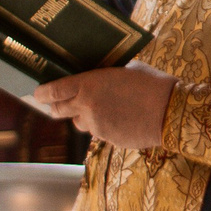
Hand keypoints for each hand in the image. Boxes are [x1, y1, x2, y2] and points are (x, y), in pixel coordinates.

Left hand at [28, 64, 174, 148]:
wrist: (172, 111)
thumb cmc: (152, 84)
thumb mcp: (126, 70)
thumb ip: (107, 76)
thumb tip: (100, 78)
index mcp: (88, 85)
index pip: (53, 91)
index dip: (42, 93)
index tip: (38, 93)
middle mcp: (86, 107)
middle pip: (58, 111)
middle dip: (56, 107)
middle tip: (58, 103)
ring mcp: (97, 126)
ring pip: (80, 123)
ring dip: (84, 117)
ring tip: (102, 109)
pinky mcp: (109, 140)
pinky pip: (100, 132)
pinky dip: (105, 126)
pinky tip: (122, 118)